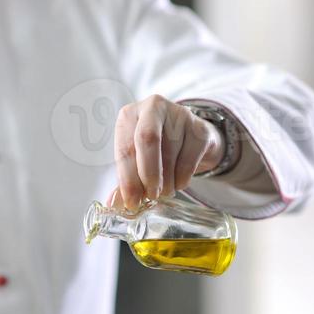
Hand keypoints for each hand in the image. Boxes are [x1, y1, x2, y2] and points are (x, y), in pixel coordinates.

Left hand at [108, 95, 225, 209]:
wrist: (187, 137)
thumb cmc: (154, 149)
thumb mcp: (136, 160)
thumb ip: (125, 182)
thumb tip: (114, 205)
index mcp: (129, 115)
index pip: (125, 147)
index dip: (127, 178)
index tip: (132, 201)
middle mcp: (152, 108)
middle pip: (147, 140)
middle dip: (148, 174)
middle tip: (151, 196)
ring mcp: (179, 114)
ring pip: (171, 151)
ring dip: (167, 180)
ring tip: (164, 192)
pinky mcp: (200, 127)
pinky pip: (190, 158)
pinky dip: (182, 177)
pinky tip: (178, 183)